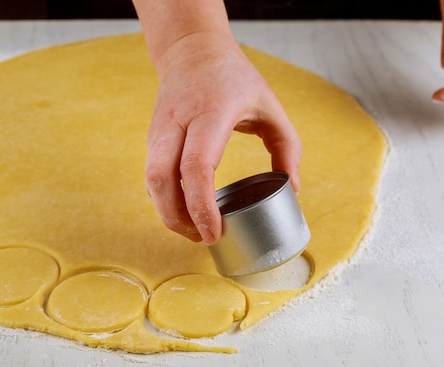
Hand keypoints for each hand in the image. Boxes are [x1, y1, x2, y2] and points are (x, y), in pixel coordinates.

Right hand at [144, 32, 301, 243]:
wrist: (191, 50)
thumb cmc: (234, 78)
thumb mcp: (270, 104)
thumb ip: (287, 146)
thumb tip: (292, 188)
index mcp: (210, 113)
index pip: (197, 165)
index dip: (201, 205)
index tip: (214, 232)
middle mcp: (177, 121)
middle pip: (161, 179)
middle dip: (177, 218)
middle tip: (203, 239)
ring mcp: (159, 129)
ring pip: (151, 182)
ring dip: (168, 213)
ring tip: (195, 231)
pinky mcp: (152, 138)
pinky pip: (152, 177)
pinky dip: (165, 200)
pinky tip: (184, 211)